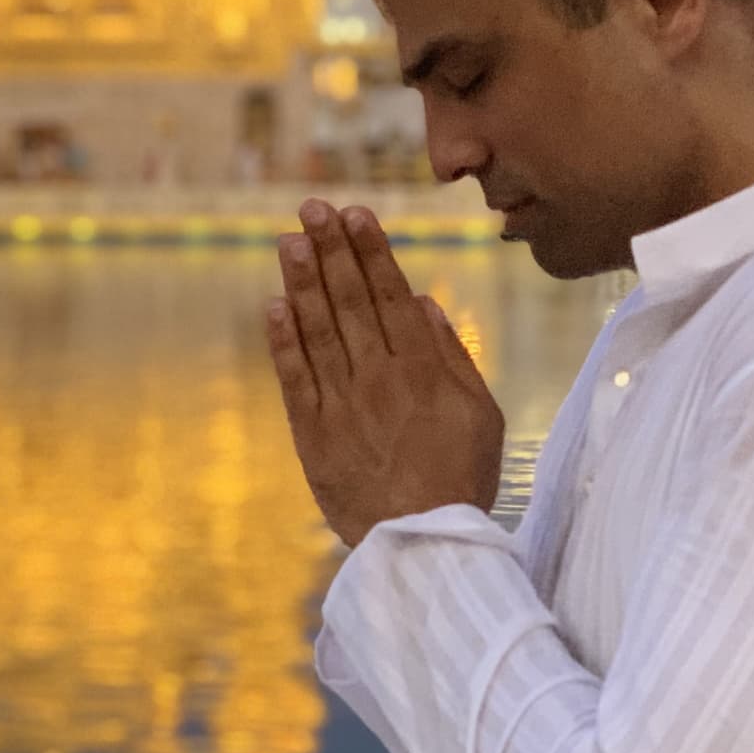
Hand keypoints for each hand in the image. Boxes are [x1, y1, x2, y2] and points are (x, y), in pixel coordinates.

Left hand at [266, 198, 505, 548]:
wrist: (422, 545)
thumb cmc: (460, 478)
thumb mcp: (480, 414)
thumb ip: (452, 354)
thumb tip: (422, 303)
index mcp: (422, 369)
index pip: (390, 294)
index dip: (370, 250)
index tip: (355, 213)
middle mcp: (378, 378)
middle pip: (350, 301)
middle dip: (330, 249)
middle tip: (312, 208)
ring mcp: (342, 404)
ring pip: (318, 330)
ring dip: (301, 281)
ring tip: (289, 240)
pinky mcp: (313, 433)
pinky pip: (294, 377)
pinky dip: (282, 339)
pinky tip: (273, 304)